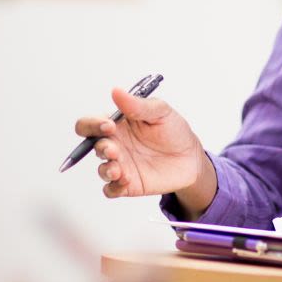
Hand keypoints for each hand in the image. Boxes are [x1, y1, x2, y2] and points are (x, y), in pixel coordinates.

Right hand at [74, 87, 214, 210]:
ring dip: (106, 170)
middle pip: (93, 147)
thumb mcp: (161, 112)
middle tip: (114, 150)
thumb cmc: (174, 131)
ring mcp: (120, 165)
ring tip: (118, 170)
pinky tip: (124, 183)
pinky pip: (111, 189)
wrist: (191, 157)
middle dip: (101, 148)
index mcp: (116, 125)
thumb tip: (116, 91)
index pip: (90, 124)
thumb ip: (138, 105)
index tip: (108, 125)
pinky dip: (113, 188)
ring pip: (101, 169)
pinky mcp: (127, 184)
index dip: (92, 125)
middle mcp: (114, 145)